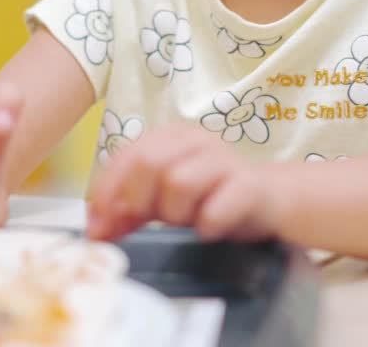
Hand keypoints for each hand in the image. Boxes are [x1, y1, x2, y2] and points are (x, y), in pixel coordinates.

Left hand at [86, 124, 278, 242]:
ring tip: (190, 222)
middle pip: (148, 164)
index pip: (123, 158)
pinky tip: (210, 230)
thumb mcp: (163, 203)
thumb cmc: (211, 199)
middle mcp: (196, 139)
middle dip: (141, 202)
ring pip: (179, 183)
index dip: (106, 195)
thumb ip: (129, 210)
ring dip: (176, 214)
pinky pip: (216, 208)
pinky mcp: (249, 184)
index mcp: (170, 137)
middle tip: (153, 221)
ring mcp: (225, 159)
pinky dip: (207, 225)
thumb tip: (96, 231)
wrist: (270, 202)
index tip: (99, 229)